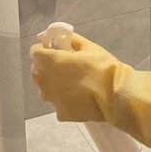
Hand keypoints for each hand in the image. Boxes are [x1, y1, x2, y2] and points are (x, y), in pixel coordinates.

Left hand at [30, 33, 150, 151]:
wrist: (115, 96)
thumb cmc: (102, 67)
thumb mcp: (89, 47)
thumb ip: (73, 41)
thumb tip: (64, 37)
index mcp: (51, 61)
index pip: (34, 52)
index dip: (43, 50)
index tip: (52, 50)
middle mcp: (46, 81)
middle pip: (36, 73)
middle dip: (44, 67)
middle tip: (61, 66)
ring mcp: (52, 99)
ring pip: (45, 90)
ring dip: (52, 85)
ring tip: (70, 84)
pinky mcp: (61, 114)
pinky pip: (58, 104)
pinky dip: (64, 101)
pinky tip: (78, 99)